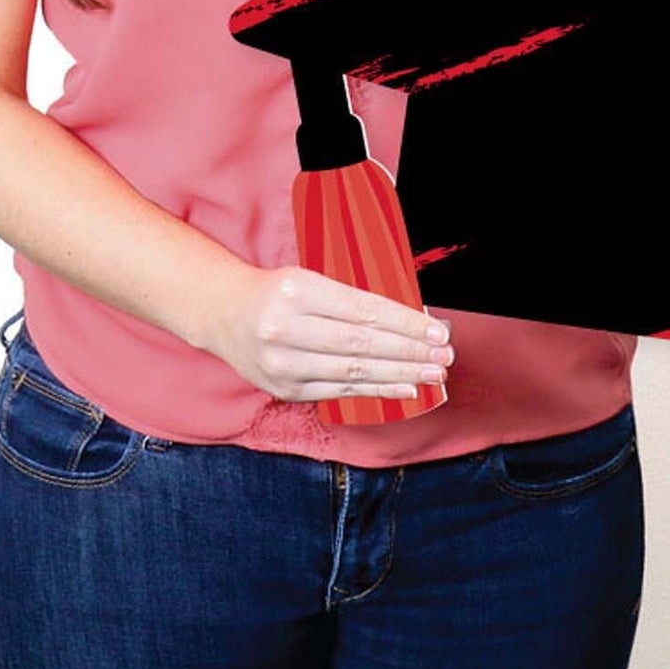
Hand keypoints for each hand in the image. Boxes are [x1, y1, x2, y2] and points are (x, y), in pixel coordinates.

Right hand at [199, 262, 454, 403]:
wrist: (225, 314)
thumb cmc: (278, 290)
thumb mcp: (309, 277)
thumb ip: (351, 298)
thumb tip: (409, 320)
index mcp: (298, 290)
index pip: (363, 310)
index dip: (404, 323)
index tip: (436, 329)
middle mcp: (287, 328)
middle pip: (362, 344)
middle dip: (409, 351)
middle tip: (444, 355)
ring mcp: (284, 363)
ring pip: (354, 372)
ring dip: (400, 374)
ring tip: (433, 373)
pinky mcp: (285, 388)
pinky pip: (340, 391)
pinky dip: (376, 390)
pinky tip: (404, 387)